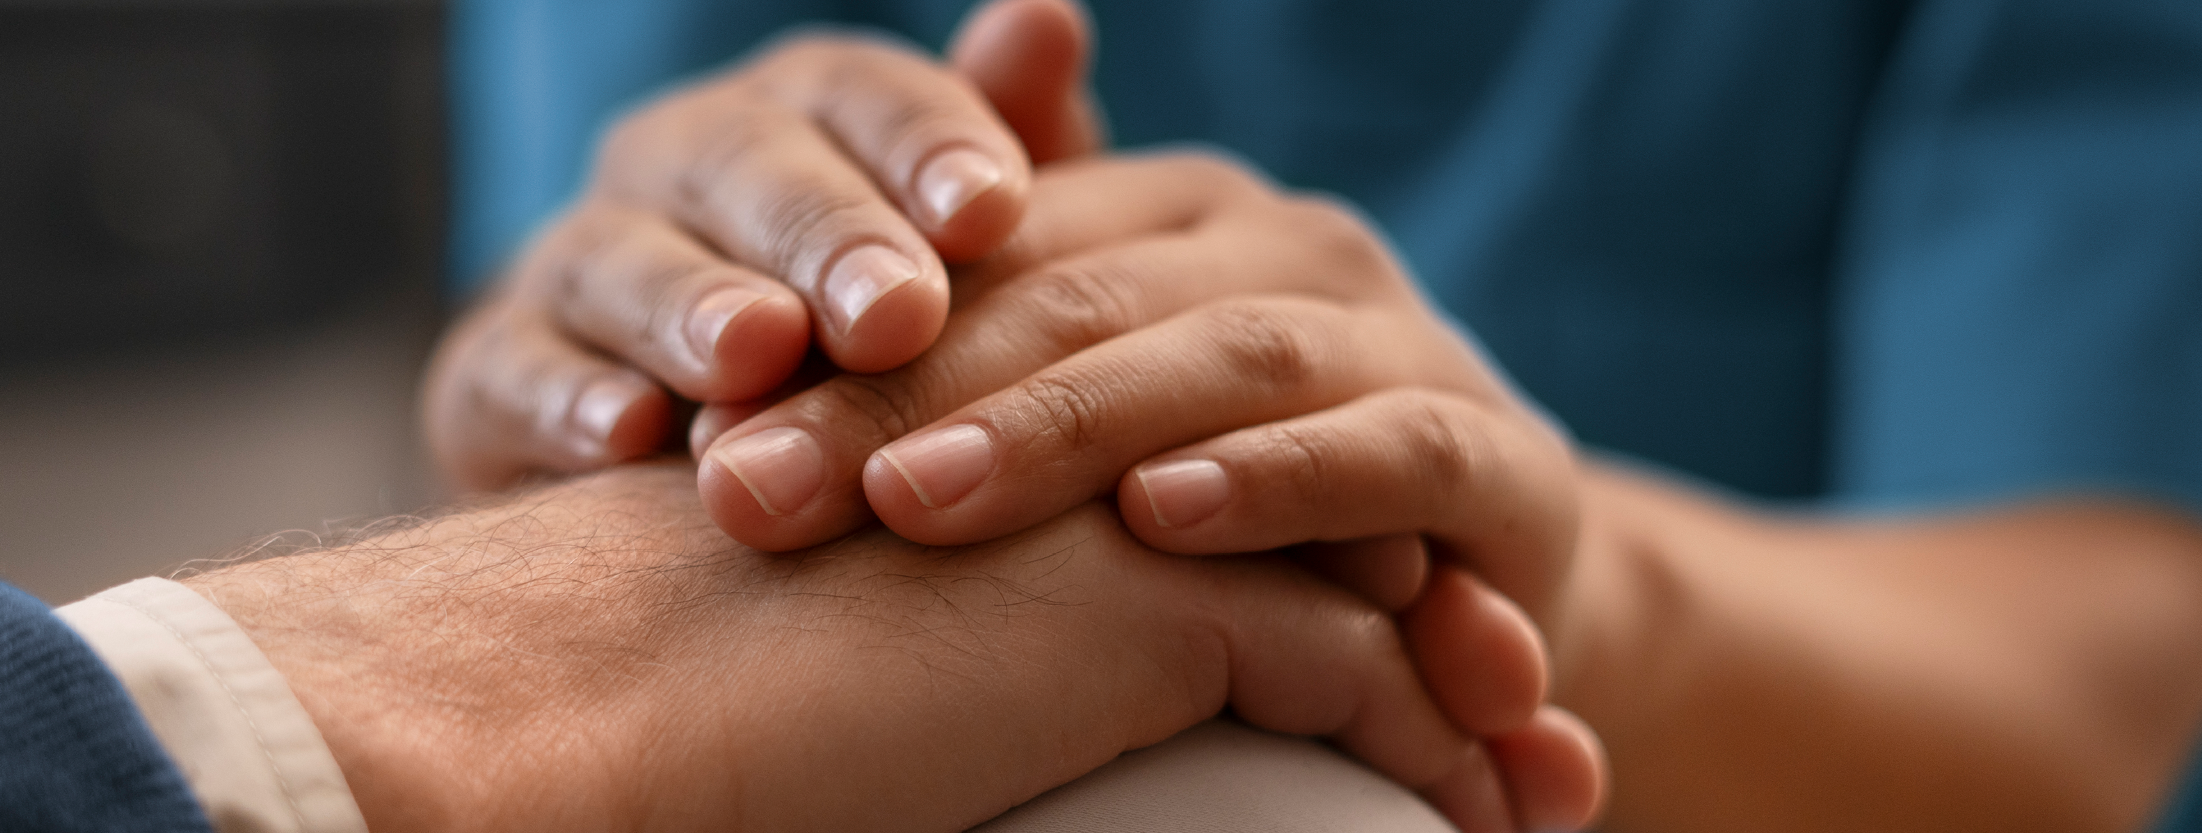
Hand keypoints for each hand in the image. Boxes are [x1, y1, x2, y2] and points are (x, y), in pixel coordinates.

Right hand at [185, 462, 1472, 832]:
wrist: (580, 718)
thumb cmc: (689, 745)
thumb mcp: (878, 714)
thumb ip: (997, 688)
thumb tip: (1006, 766)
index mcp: (1017, 477)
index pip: (1234, 517)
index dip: (1354, 610)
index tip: (1446, 721)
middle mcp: (1085, 465)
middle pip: (1328, 534)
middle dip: (1450, 640)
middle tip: (1541, 763)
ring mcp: (1119, 509)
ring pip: (1368, 588)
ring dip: (1467, 700)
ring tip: (1539, 794)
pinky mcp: (1150, 586)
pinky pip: (1359, 668)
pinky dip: (1437, 747)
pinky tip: (1479, 815)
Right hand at [422, 0, 1100, 489]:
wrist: (693, 464)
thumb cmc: (871, 341)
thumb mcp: (961, 253)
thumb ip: (1014, 146)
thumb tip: (1046, 18)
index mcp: (804, 117)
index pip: (862, 96)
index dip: (925, 146)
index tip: (994, 213)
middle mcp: (680, 163)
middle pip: (743, 167)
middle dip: (821, 235)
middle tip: (896, 313)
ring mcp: (579, 262)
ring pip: (619, 259)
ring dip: (688, 305)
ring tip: (756, 353)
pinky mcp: (495, 375)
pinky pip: (515, 371)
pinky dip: (566, 401)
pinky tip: (628, 437)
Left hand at [693, 151, 1600, 830]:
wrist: (1478, 585)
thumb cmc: (1242, 489)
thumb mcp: (1098, 410)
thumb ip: (979, 328)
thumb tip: (767, 313)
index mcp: (1175, 215)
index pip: (988, 256)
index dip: (841, 345)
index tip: (697, 435)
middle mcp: (1290, 250)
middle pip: (1073, 305)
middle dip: (903, 400)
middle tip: (753, 486)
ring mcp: (1403, 342)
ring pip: (1221, 359)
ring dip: (1066, 434)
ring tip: (918, 501)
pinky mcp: (1504, 459)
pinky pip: (1392, 453)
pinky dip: (1283, 481)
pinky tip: (1165, 518)